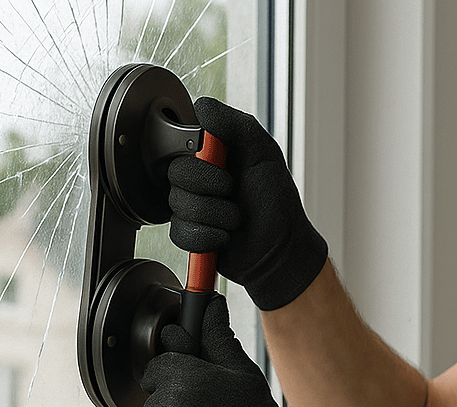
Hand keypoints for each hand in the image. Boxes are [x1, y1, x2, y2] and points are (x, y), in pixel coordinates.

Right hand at [167, 97, 327, 309]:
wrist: (281, 249)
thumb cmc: (276, 201)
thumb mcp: (263, 153)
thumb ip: (236, 125)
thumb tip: (202, 106)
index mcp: (212, 152)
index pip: (180, 138)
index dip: (197, 151)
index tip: (219, 159)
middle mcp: (198, 176)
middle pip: (175, 172)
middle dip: (211, 186)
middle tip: (233, 191)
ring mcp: (191, 205)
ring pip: (179, 204)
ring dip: (216, 214)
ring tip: (236, 218)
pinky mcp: (188, 234)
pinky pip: (180, 232)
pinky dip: (209, 237)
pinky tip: (225, 236)